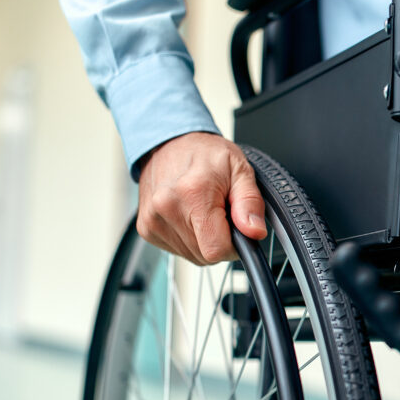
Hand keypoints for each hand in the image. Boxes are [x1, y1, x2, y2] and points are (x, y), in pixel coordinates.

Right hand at [137, 132, 266, 264]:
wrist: (170, 143)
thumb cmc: (205, 154)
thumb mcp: (240, 169)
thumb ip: (250, 203)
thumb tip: (254, 232)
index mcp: (192, 193)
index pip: (216, 249)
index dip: (234, 244)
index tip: (236, 227)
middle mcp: (166, 208)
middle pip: (206, 255)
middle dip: (220, 239)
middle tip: (220, 212)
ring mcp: (152, 220)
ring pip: (193, 256)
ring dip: (205, 240)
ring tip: (204, 211)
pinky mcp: (145, 228)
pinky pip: (178, 251)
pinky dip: (189, 239)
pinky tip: (189, 216)